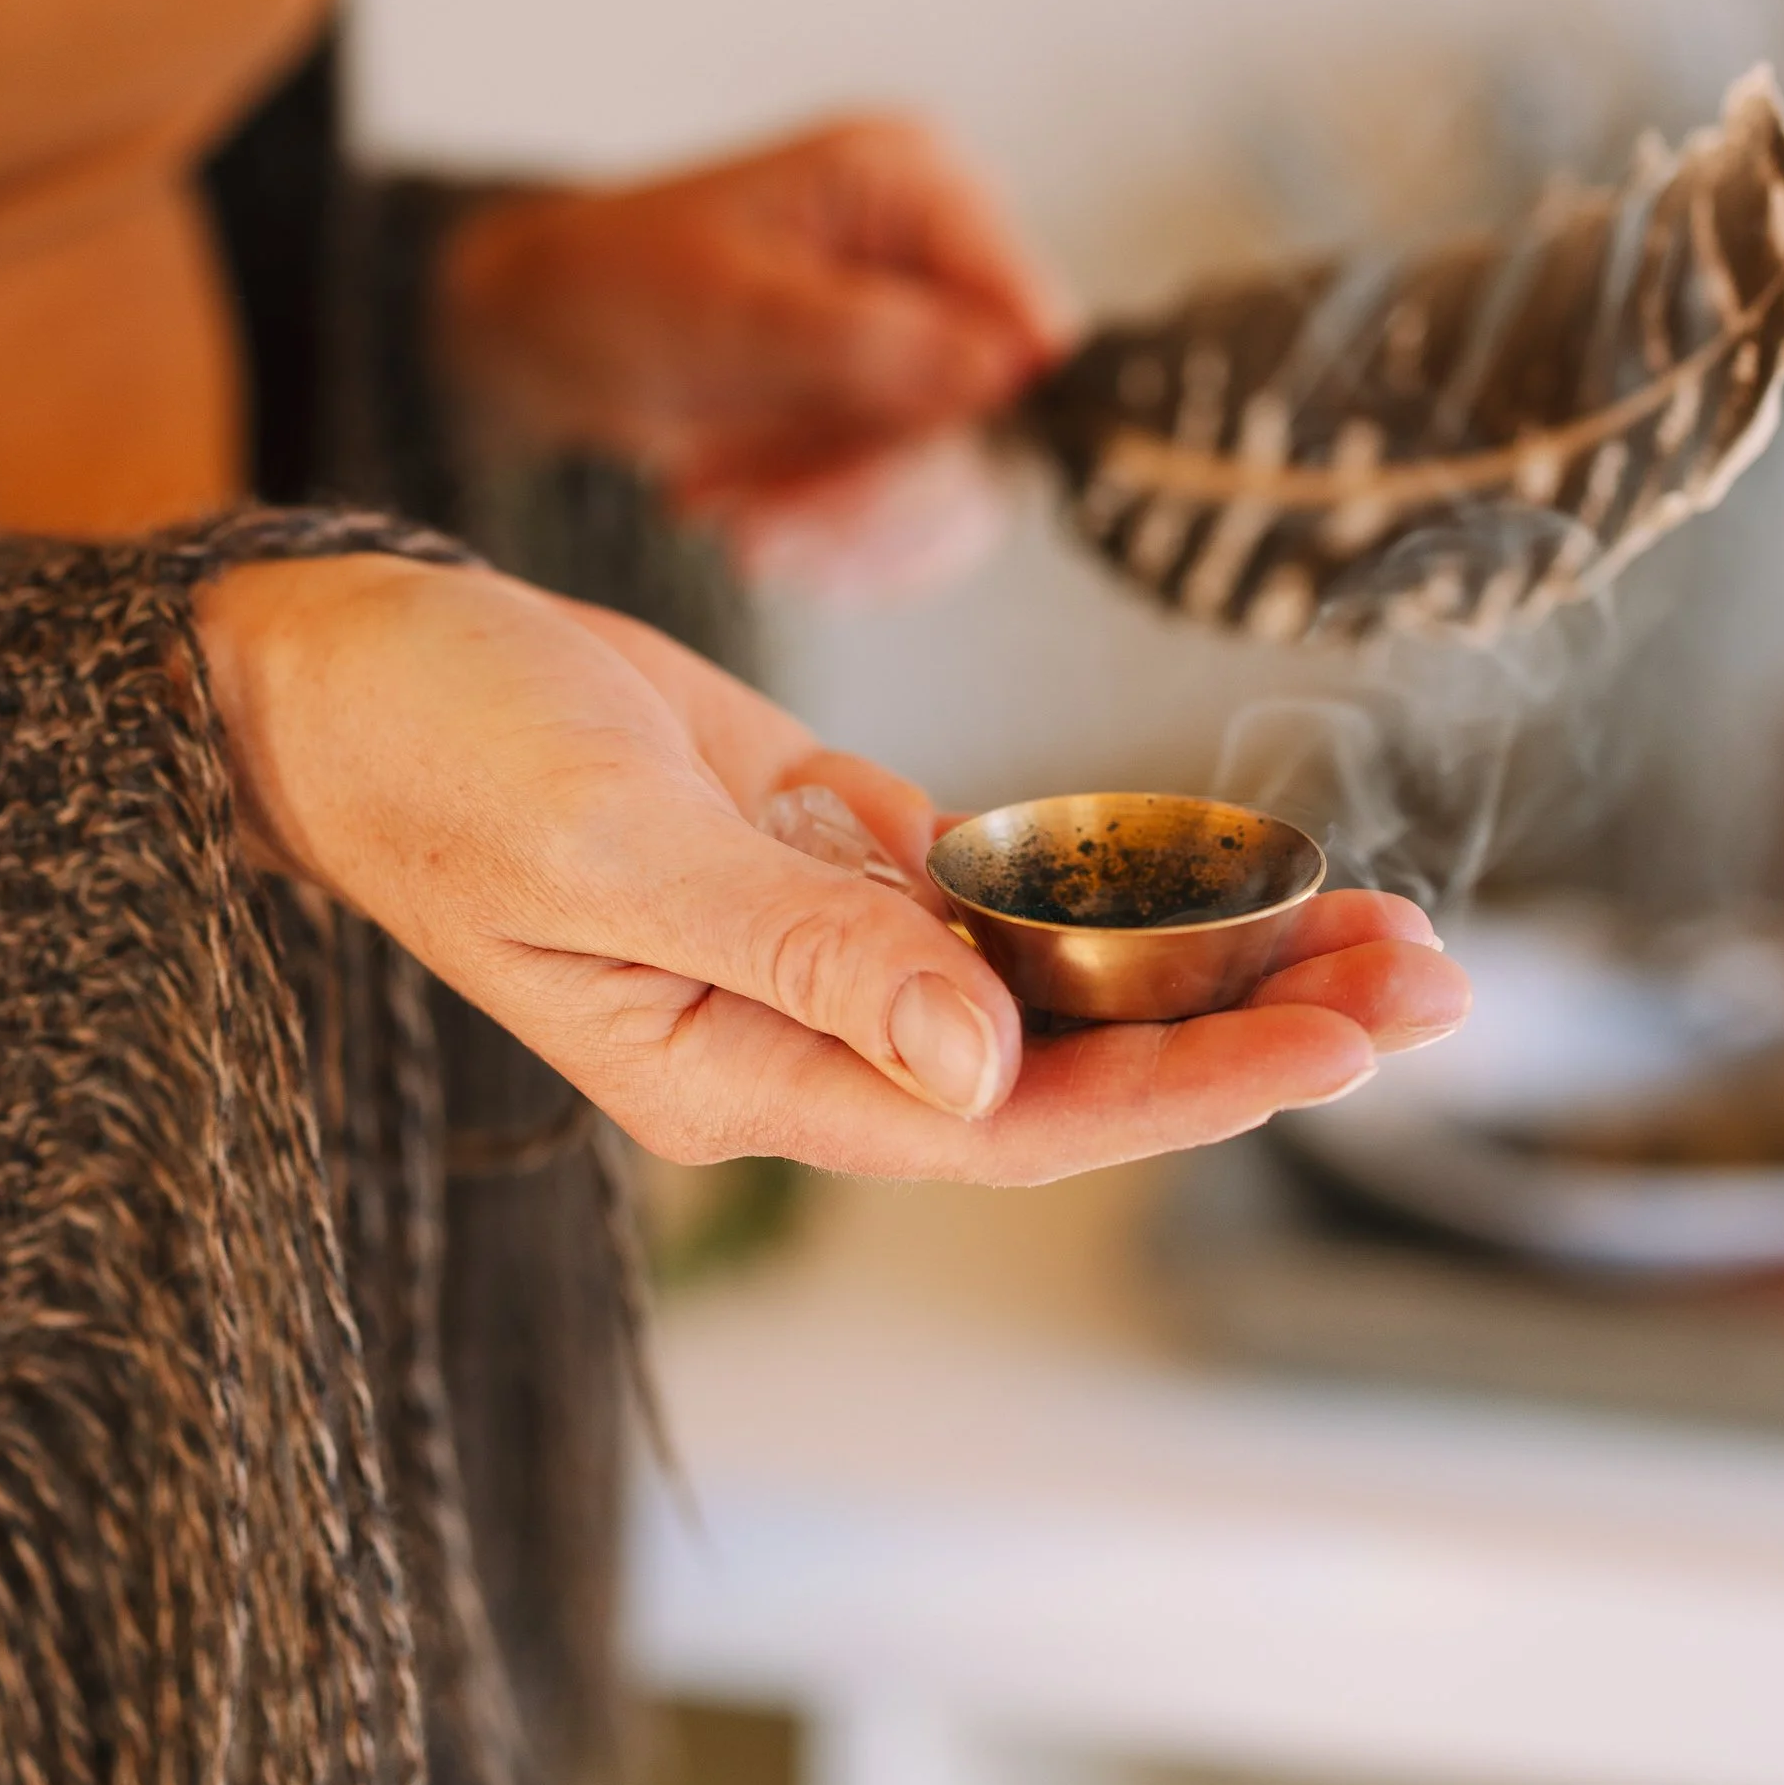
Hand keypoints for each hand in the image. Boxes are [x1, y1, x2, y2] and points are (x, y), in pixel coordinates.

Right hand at [194, 552, 1468, 1181]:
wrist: (349, 665)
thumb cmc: (441, 759)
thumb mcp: (615, 850)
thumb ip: (799, 952)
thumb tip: (982, 1064)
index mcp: (748, 1074)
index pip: (1015, 1119)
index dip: (1187, 1083)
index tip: (1341, 1036)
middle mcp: (806, 1031)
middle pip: (1071, 1060)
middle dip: (1251, 1024)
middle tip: (1434, 978)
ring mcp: (819, 941)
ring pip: (1057, 972)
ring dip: (1209, 948)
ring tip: (1383, 923)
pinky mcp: (820, 845)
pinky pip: (1000, 885)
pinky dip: (1112, 872)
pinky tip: (1220, 868)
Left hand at [440, 114, 1073, 596]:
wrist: (546, 334)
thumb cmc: (617, 279)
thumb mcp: (734, 304)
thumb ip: (872, 339)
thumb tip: (1007, 372)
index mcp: (915, 187)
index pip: (1023, 308)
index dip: (986, 406)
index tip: (897, 473)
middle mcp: (940, 266)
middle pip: (995, 418)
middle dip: (873, 491)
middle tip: (761, 529)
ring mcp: (924, 352)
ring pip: (956, 488)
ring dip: (842, 527)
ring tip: (732, 521)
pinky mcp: (894, 426)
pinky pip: (913, 522)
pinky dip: (835, 545)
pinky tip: (756, 532)